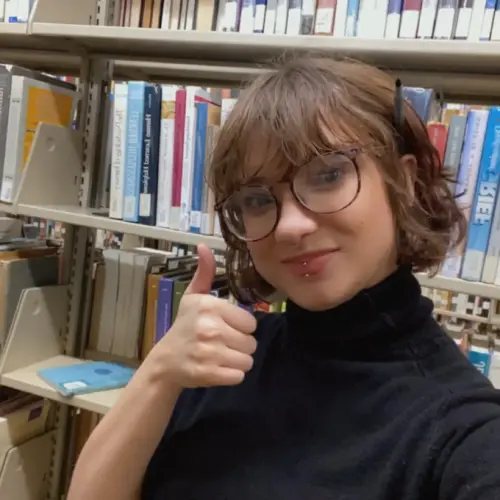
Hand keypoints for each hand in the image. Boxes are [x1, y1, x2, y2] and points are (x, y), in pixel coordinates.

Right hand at [152, 244, 257, 388]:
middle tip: (221, 344)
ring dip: (237, 361)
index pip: (251, 322)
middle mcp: (210, 328)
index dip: (240, 327)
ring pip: (248, 360)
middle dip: (240, 345)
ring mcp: (209, 353)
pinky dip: (231, 376)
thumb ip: (205, 273)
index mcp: (209, 306)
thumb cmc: (184, 326)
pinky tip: (216, 369)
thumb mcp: (193, 297)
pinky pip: (239, 376)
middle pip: (251, 343)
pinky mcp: (209, 374)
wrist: (165, 362)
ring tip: (220, 356)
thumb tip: (204, 246)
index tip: (224, 327)